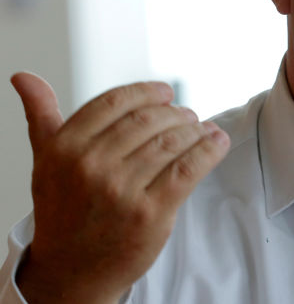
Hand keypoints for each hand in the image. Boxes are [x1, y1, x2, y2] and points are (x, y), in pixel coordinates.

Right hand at [10, 73, 229, 303]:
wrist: (72, 271)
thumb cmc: (63, 211)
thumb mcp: (46, 162)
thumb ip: (42, 117)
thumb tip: (23, 76)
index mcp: (64, 148)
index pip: (116, 101)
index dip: (147, 92)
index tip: (166, 93)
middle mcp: (90, 166)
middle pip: (148, 119)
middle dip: (176, 113)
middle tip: (188, 115)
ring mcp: (121, 190)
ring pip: (172, 142)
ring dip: (196, 130)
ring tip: (204, 129)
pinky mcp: (150, 213)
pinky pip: (189, 169)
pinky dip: (209, 150)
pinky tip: (217, 142)